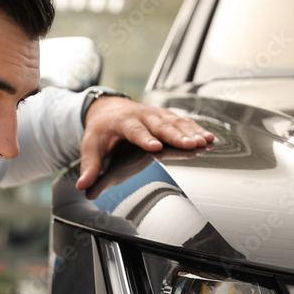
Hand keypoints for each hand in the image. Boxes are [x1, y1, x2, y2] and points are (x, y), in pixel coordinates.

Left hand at [76, 97, 213, 190]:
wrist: (108, 107)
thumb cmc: (101, 130)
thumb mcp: (90, 146)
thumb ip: (90, 167)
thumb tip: (83, 186)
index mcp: (123, 122)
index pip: (135, 131)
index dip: (145, 139)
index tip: (155, 147)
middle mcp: (143, 116)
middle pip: (162, 126)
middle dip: (177, 135)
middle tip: (192, 145)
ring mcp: (156, 115)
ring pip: (176, 123)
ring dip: (192, 132)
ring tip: (206, 142)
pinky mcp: (166, 117)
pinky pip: (183, 122)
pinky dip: (196, 129)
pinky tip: (210, 138)